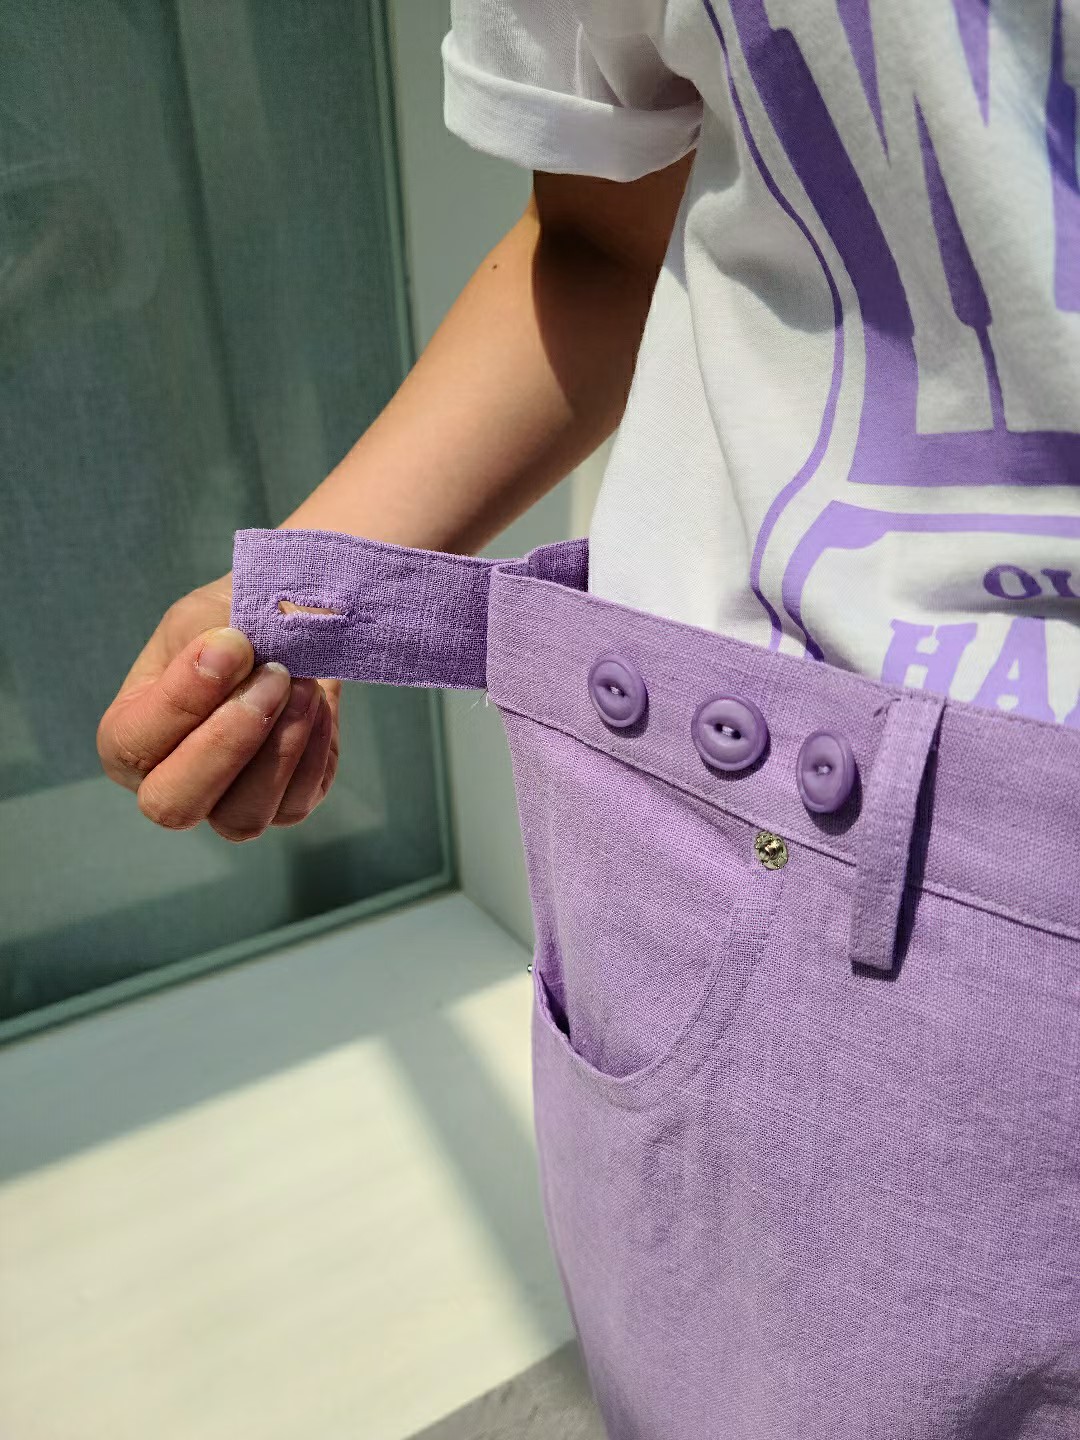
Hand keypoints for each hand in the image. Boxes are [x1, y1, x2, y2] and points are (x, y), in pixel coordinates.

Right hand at [96, 575, 340, 840]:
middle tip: (273, 677)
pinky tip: (319, 702)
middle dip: (227, 742)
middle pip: (174, 805)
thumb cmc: (230, 626)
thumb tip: (234, 654)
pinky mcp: (284, 805)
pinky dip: (314, 750)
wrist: (288, 633)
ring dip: (279, 749)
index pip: (133, 745)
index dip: (181, 700)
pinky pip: (295, 802)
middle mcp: (170, 784)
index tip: (233, 644)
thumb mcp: (205, 616)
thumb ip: (210, 635)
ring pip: (240, 818)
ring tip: (304, 687)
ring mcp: (227, 804)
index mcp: (127, 740)